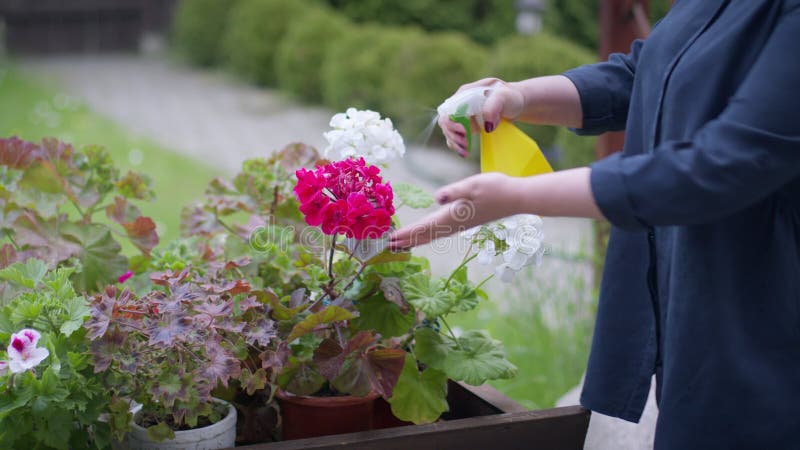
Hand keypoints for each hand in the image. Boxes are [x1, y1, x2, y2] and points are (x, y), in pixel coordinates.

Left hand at [389, 172, 521, 248]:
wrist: (517, 197)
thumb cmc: (495, 188)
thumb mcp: (472, 185)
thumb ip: (454, 192)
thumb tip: (437, 198)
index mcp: (452, 216)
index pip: (423, 227)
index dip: (406, 233)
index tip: (390, 239)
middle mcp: (454, 223)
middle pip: (425, 235)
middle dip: (407, 240)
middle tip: (387, 246)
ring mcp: (460, 224)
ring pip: (432, 235)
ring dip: (416, 239)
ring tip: (402, 243)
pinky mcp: (465, 220)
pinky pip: (440, 231)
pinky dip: (428, 234)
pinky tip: (427, 233)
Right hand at [439, 78, 523, 156]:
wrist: (516, 105)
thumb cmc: (510, 97)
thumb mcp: (504, 97)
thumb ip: (493, 106)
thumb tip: (486, 126)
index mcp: (465, 94)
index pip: (449, 108)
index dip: (451, 121)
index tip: (464, 130)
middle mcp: (460, 105)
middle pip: (445, 121)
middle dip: (452, 134)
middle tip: (465, 143)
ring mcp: (463, 116)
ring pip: (448, 131)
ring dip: (454, 143)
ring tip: (465, 151)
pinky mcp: (467, 127)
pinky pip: (456, 138)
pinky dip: (458, 146)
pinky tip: (465, 153)